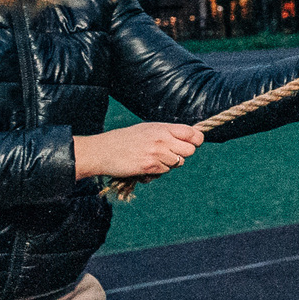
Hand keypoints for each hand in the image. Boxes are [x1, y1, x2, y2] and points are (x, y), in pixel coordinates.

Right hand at [74, 122, 203, 182]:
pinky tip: (145, 166)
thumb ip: (167, 133)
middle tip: (171, 154)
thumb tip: (188, 138)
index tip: (194, 144)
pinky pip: (165, 171)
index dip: (197, 140)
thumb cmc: (125, 140)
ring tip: (154, 159)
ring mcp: (157, 153)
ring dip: (169, 164)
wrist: (102, 151)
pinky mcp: (150, 166)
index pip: (192, 133)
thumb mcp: (147, 129)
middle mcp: (162, 139)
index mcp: (162, 128)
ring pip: (178, 163)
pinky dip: (158, 171)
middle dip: (184, 154)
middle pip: (190, 151)